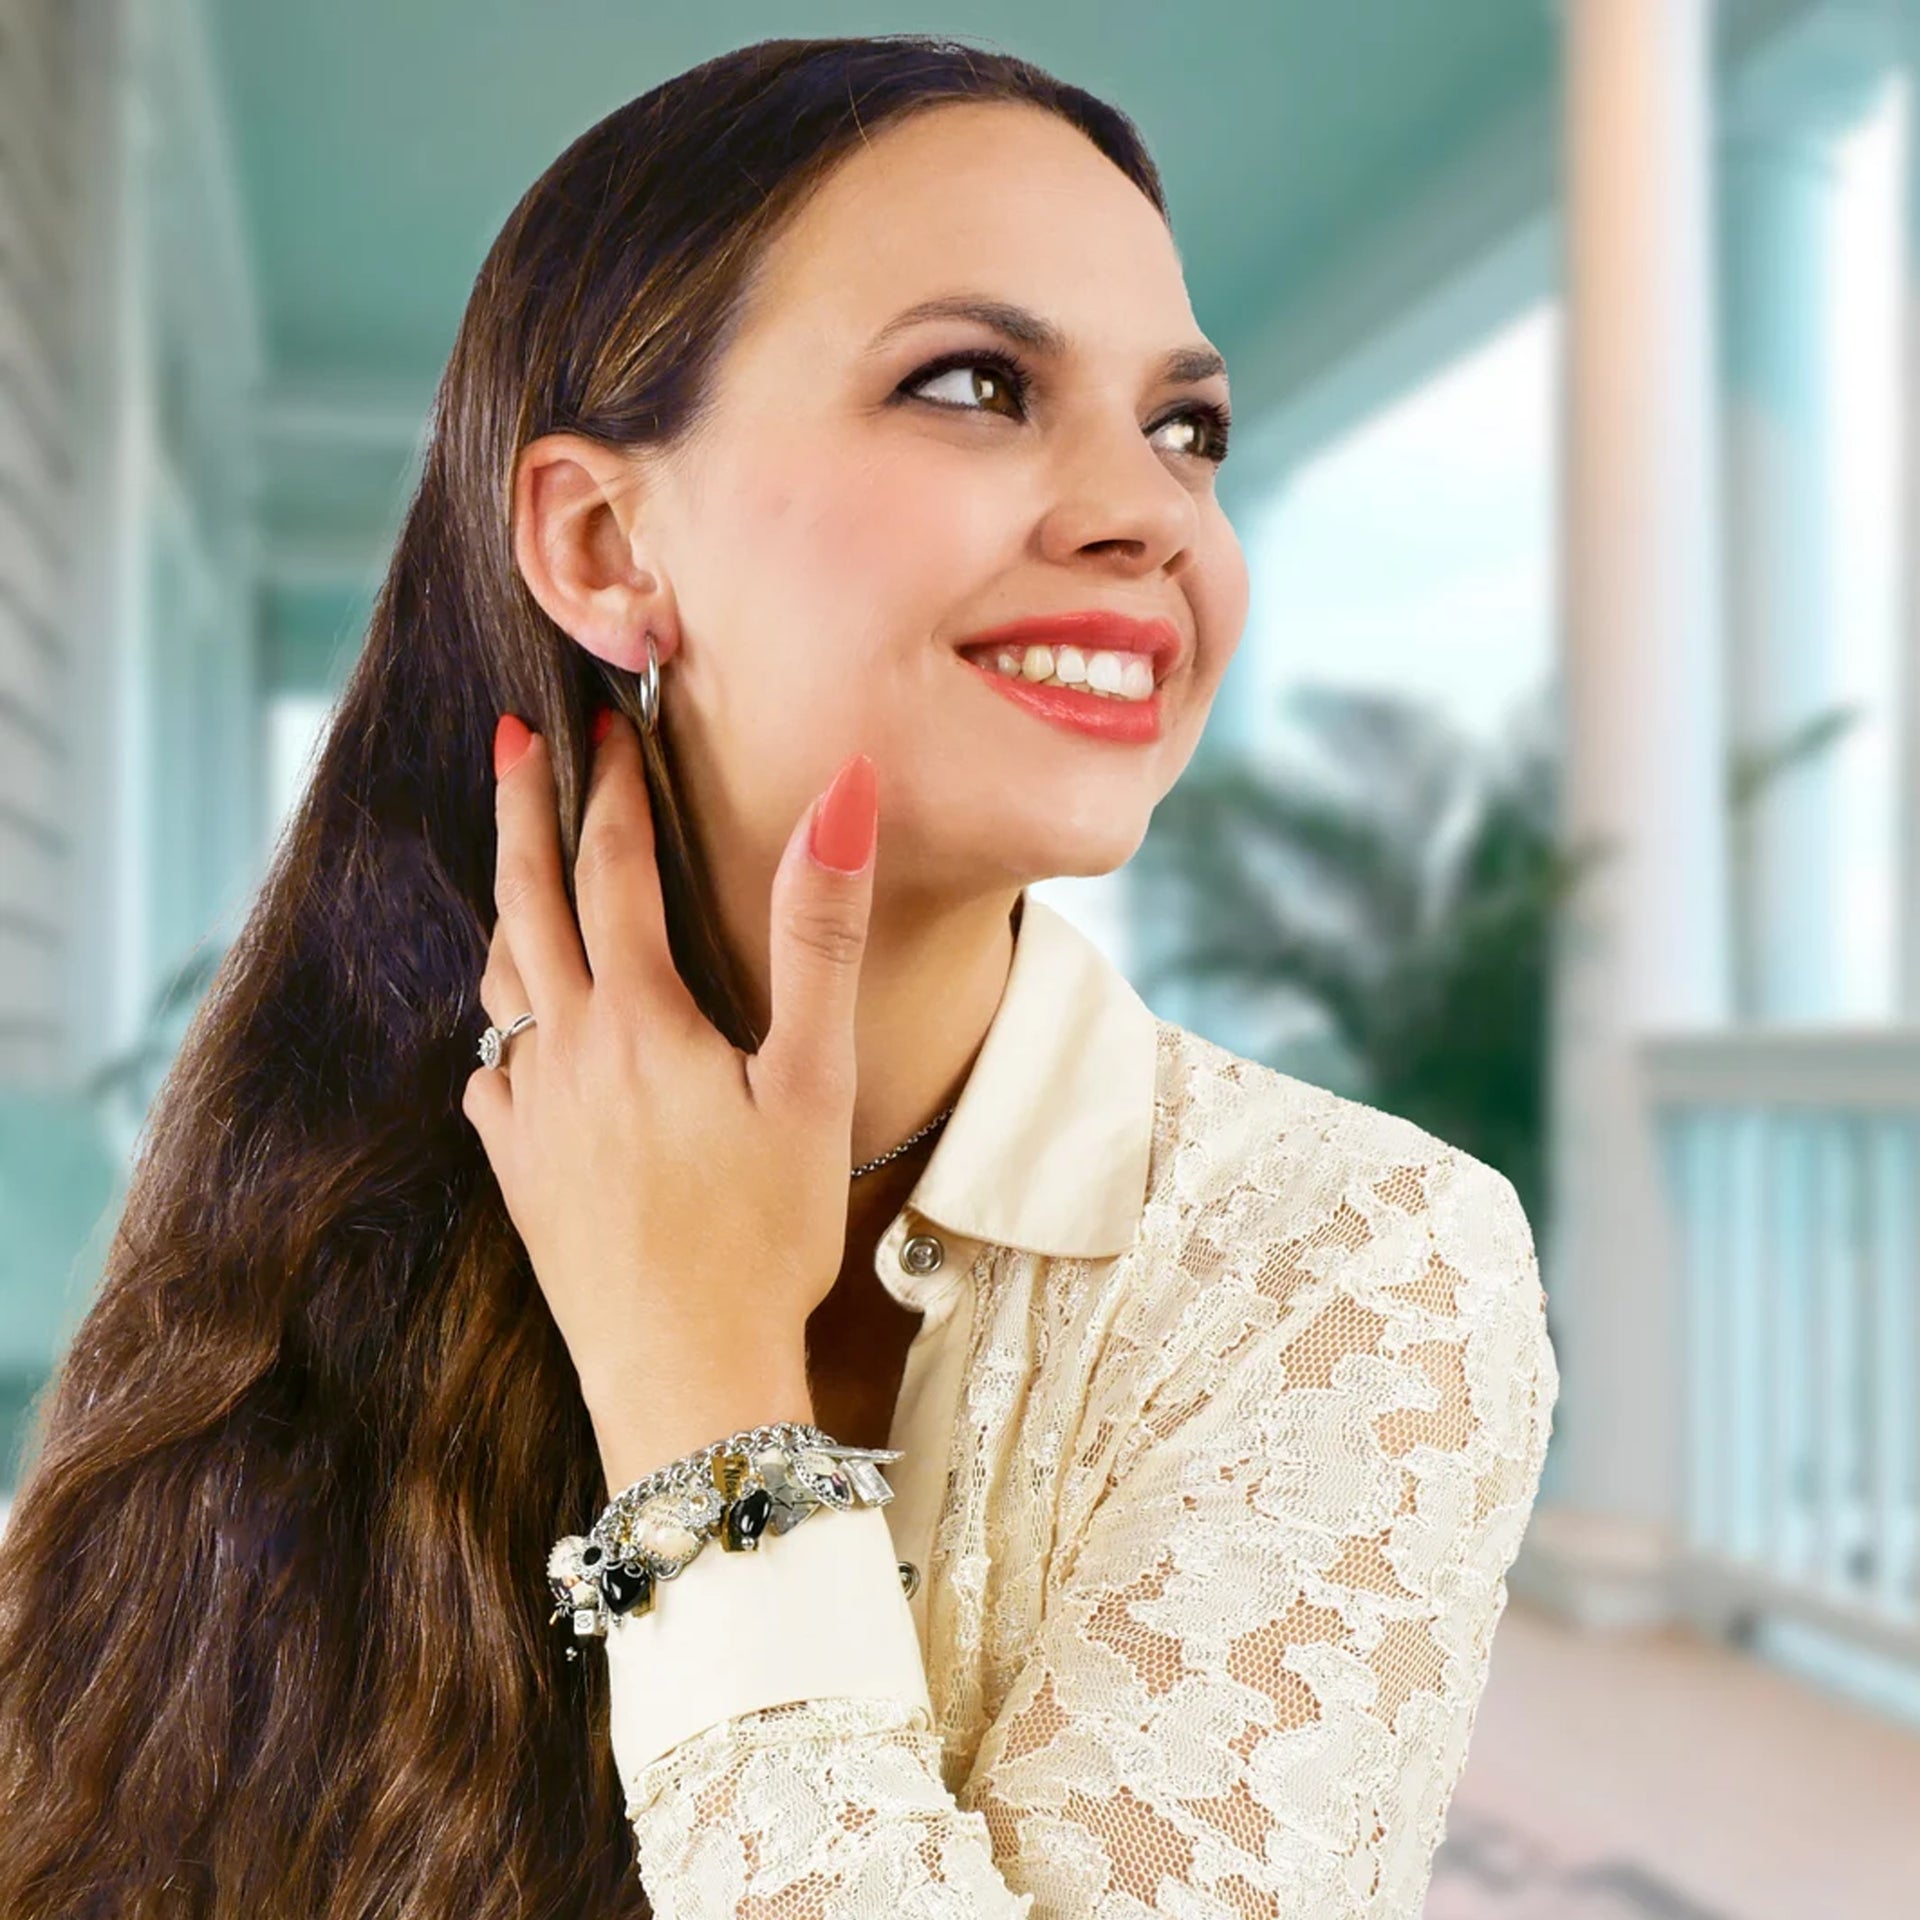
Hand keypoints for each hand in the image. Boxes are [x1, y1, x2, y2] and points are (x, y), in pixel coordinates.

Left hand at [462, 706, 879, 1487]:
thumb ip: (820, 936)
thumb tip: (843, 799)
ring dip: (507, 905)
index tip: (606, 724)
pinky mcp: (516, 1170)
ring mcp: (528, 1113)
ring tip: (514, 868)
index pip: (613, 866)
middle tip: (513, 740)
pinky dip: (501, 1021)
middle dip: (521, 810)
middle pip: (526, 900)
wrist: (683, 1375)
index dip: (612, 787)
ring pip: (500, 979)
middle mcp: (565, 1050)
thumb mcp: (813, 1082)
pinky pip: (490, 1067)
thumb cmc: (765, 1235)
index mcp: (638, 1017)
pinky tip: (516, 1033)